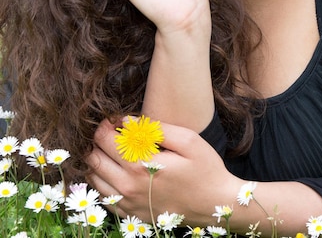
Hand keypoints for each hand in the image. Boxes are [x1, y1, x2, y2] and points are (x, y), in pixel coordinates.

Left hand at [87, 119, 240, 224]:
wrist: (215, 205)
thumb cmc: (205, 169)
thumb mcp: (188, 140)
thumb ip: (156, 129)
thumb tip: (127, 120)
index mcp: (141, 165)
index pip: (105, 140)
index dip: (105, 125)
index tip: (115, 119)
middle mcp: (128, 186)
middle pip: (93, 159)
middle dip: (99, 141)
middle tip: (114, 132)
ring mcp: (128, 204)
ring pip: (94, 179)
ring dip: (98, 161)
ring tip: (114, 150)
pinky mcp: (130, 216)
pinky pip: (102, 197)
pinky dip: (102, 182)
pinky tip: (116, 171)